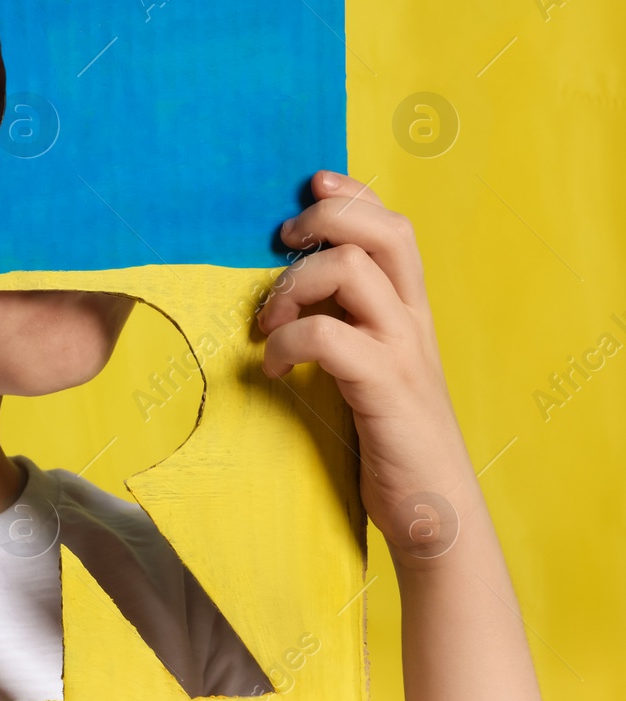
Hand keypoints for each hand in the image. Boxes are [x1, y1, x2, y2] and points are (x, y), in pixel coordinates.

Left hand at [256, 170, 473, 566]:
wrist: (434, 514)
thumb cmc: (387, 443)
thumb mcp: (366, 372)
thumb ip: (344, 328)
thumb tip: (288, 293)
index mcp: (408, 312)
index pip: (393, 227)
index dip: (353, 195)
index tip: (310, 186)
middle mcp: (412, 321)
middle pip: (386, 230)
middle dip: (326, 218)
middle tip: (283, 240)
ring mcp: (402, 352)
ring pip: (353, 270)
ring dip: (294, 283)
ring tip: (266, 321)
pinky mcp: (384, 388)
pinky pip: (328, 335)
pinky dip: (287, 340)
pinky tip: (271, 367)